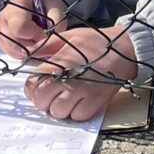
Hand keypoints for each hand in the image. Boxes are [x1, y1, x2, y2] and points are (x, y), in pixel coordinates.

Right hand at [0, 0, 66, 62]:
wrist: (35, 5)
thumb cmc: (45, 5)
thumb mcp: (55, 7)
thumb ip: (56, 22)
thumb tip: (53, 43)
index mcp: (14, 6)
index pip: (20, 27)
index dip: (36, 34)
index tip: (47, 33)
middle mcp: (2, 20)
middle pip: (16, 44)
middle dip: (35, 46)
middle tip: (45, 39)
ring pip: (16, 52)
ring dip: (31, 52)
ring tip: (39, 40)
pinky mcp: (1, 44)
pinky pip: (15, 56)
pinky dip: (27, 54)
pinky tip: (33, 44)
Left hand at [24, 24, 138, 120]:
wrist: (126, 48)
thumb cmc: (96, 41)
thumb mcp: (69, 36)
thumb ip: (47, 46)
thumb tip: (28, 54)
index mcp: (59, 63)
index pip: (32, 85)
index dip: (32, 88)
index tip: (38, 86)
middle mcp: (68, 79)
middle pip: (42, 102)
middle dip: (44, 100)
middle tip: (52, 94)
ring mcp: (82, 92)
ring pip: (58, 113)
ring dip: (60, 108)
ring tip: (67, 97)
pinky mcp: (96, 101)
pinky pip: (78, 117)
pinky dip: (77, 112)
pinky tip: (80, 101)